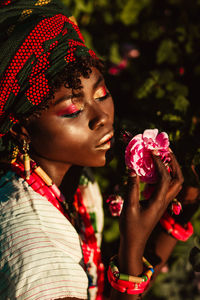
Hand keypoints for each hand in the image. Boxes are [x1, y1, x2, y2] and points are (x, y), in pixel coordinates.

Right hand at [118, 151, 182, 273]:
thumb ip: (132, 188)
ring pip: (175, 184)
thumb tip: (133, 170)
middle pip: (178, 180)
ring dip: (172, 169)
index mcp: (159, 201)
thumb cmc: (131, 227)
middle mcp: (164, 201)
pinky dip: (164, 175)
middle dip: (174, 164)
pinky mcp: (158, 204)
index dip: (160, 163)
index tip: (152, 152)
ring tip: (162, 157)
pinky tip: (154, 171)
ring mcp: (163, 203)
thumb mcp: (129, 207)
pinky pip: (167, 187)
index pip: (165, 178)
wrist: (134, 243)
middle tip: (165, 151)